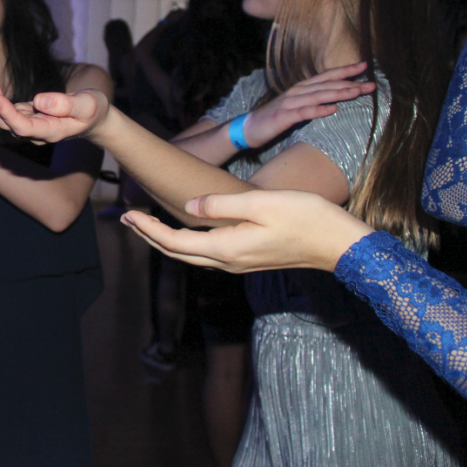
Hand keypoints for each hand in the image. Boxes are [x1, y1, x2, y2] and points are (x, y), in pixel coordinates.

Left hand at [0, 72, 110, 144]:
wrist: (95, 118)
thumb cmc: (94, 110)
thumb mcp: (88, 104)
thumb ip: (66, 104)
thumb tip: (39, 100)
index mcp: (52, 131)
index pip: (24, 127)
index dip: (8, 114)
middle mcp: (37, 132)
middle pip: (8, 123)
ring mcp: (31, 125)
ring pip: (4, 116)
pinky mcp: (27, 116)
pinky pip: (7, 109)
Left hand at [123, 189, 372, 273]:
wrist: (340, 244)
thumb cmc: (306, 218)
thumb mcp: (261, 203)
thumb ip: (220, 204)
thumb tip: (188, 206)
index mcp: (226, 248)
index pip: (174, 242)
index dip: (147, 228)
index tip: (127, 213)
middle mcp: (228, 261)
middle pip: (176, 252)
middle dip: (149, 236)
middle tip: (126, 218)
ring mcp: (238, 264)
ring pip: (190, 256)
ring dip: (165, 241)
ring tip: (146, 224)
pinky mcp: (249, 259)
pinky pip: (207, 254)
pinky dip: (186, 243)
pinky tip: (184, 232)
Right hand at [241, 62, 375, 148]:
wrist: (248, 128)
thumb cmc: (274, 118)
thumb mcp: (296, 107)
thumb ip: (313, 101)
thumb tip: (334, 100)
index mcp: (301, 88)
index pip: (326, 76)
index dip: (345, 71)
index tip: (364, 66)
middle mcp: (297, 92)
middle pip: (326, 85)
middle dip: (349, 83)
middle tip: (370, 84)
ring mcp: (290, 103)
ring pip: (318, 96)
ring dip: (338, 93)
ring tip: (356, 92)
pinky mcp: (283, 116)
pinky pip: (303, 112)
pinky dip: (318, 110)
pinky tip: (331, 109)